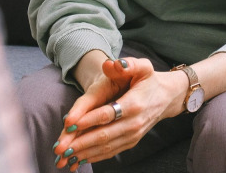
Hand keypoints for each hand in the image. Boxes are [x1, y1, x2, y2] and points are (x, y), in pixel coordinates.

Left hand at [53, 58, 185, 169]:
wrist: (166, 97)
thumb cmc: (149, 80)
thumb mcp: (143, 67)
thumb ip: (129, 64)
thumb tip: (111, 64)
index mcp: (135, 104)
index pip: (108, 113)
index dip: (88, 119)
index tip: (69, 125)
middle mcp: (134, 123)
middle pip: (104, 135)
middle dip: (80, 143)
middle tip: (59, 148)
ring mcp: (132, 135)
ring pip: (106, 147)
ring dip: (84, 153)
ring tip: (63, 158)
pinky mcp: (130, 142)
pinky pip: (110, 152)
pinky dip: (93, 157)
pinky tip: (78, 160)